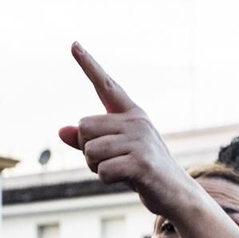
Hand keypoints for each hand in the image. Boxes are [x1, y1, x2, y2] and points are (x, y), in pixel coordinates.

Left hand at [56, 43, 207, 222]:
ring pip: (90, 150)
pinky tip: (125, 180)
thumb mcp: (115, 152)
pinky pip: (103, 169)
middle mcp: (136, 123)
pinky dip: (106, 179)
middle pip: (85, 126)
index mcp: (131, 115)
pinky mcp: (142, 163)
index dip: (88, 65)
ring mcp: (140, 142)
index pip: (106, 86)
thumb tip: (61, 131)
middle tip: (109, 160)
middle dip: (87, 149)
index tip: (74, 44)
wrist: (177, 194)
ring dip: (95, 166)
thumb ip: (89, 140)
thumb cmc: (143, 171)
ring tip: (118, 170)